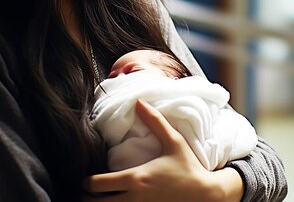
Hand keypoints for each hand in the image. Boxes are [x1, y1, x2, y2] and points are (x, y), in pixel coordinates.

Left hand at [82, 100, 243, 201]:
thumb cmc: (189, 167)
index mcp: (135, 178)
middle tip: (85, 194)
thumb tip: (139, 101)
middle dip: (86, 199)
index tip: (85, 179)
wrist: (208, 195)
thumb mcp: (174, 141)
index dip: (86, 182)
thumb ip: (155, 121)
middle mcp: (134, 199)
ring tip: (96, 200)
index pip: (96, 184)